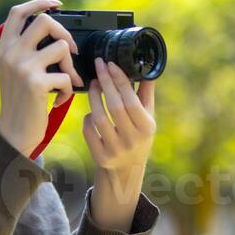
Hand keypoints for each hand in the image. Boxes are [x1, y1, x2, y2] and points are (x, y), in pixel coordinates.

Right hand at [0, 0, 82, 156]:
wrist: (14, 133)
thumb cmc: (20, 103)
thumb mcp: (15, 72)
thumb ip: (27, 50)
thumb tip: (57, 33)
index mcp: (4, 48)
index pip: (18, 12)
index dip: (39, 3)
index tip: (56, 5)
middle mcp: (10, 53)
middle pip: (44, 21)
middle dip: (64, 33)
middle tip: (70, 50)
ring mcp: (22, 67)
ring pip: (60, 48)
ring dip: (70, 67)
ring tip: (65, 82)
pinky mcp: (35, 83)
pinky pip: (66, 75)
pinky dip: (68, 89)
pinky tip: (59, 100)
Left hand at [83, 58, 155, 177]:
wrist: (126, 169)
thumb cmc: (138, 135)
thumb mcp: (147, 117)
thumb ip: (146, 94)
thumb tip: (147, 68)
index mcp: (147, 128)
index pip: (132, 101)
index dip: (120, 81)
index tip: (111, 64)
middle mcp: (132, 140)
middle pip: (115, 107)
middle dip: (105, 83)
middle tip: (99, 66)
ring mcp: (115, 150)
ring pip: (99, 118)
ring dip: (94, 97)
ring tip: (93, 84)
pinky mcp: (100, 157)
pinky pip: (88, 131)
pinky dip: (87, 118)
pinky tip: (91, 111)